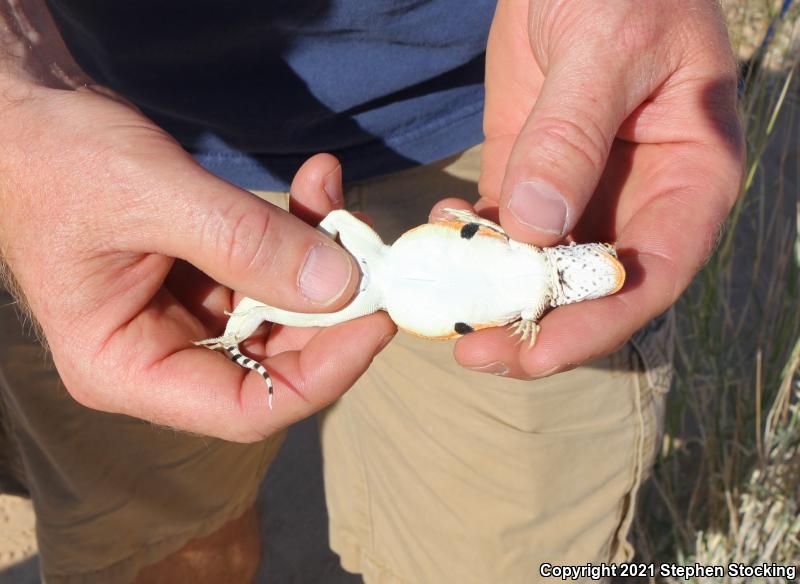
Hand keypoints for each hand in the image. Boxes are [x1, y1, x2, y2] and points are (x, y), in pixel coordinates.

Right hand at [0, 84, 393, 440]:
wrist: (27, 111)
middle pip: (275, 363)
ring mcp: (186, 315)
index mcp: (126, 367)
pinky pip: (270, 268)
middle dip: (333, 312)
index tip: (375, 320)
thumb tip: (343, 287)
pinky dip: (300, 230)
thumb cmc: (57, 157)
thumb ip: (246, 243)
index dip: (321, 375)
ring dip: (323, 261)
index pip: (244, 408)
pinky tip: (320, 180)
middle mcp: (160, 354)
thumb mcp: (152, 196)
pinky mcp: (205, 277)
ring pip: (283, 312)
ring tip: (342, 202)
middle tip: (374, 254)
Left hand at [450, 0, 743, 378]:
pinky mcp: (530, 174)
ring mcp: (580, 191)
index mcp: (690, 176)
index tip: (535, 355)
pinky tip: (439, 234)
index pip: (653, 274)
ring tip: (444, 303)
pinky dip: (471, 243)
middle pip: (593, 289)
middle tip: (473, 350)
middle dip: (536, 327)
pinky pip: (502, 227)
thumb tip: (535, 228)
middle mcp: (638, 198)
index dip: (598, 325)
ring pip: (543, 267)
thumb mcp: (606, 47)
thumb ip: (573, 135)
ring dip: (495, 293)